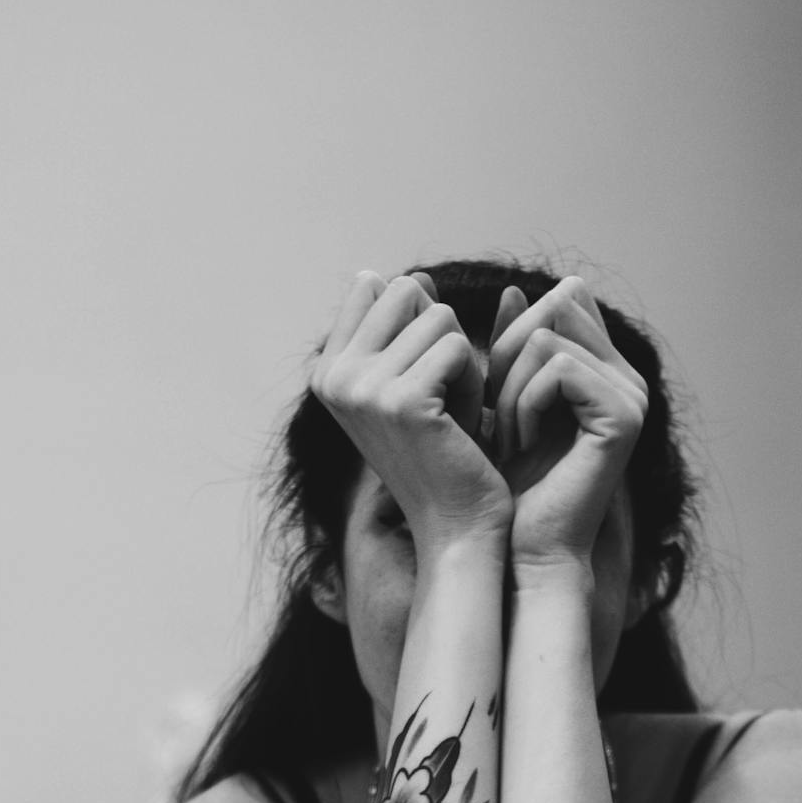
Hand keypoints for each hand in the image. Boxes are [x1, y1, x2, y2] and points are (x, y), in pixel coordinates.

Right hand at [311, 271, 511, 555]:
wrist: (457, 526)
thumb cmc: (443, 455)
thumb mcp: (411, 382)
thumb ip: (402, 329)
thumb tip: (407, 276)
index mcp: (327, 371)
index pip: (376, 286)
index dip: (416, 321)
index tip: (420, 377)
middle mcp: (334, 377)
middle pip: (408, 290)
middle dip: (440, 334)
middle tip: (441, 394)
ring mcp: (363, 388)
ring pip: (439, 317)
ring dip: (461, 364)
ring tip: (451, 416)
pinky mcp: (402, 400)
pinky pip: (459, 348)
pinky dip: (473, 385)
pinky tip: (461, 427)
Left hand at [487, 277, 647, 573]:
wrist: (523, 551)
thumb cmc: (510, 486)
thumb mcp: (503, 402)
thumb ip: (512, 348)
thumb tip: (510, 290)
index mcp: (607, 370)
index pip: (563, 298)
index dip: (514, 335)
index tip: (496, 395)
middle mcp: (628, 378)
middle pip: (557, 306)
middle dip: (509, 356)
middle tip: (499, 418)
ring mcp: (633, 396)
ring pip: (550, 336)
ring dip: (511, 388)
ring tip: (510, 438)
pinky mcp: (625, 417)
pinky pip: (559, 367)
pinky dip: (525, 404)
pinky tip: (523, 444)